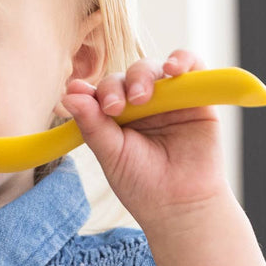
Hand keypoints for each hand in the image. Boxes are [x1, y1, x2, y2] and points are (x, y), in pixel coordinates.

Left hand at [59, 50, 231, 228]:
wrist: (180, 205)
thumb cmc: (142, 184)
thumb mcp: (111, 154)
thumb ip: (92, 124)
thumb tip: (68, 95)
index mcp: (115, 116)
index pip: (100, 91)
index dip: (92, 91)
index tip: (81, 95)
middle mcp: (140, 103)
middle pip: (125, 77)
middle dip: (117, 86)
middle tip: (115, 107)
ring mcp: (168, 98)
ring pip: (152, 68)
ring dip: (143, 75)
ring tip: (142, 95)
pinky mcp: (196, 96)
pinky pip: (191, 66)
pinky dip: (182, 59)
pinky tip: (173, 68)